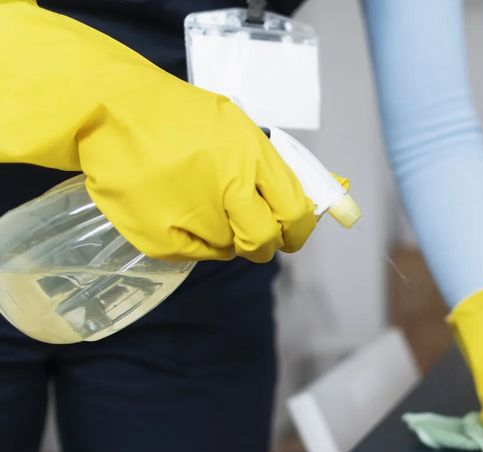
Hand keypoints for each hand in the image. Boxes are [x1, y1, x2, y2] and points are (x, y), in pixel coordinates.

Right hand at [1, 1, 314, 261]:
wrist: (108, 109)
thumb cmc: (178, 117)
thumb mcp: (236, 127)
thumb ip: (272, 167)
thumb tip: (318, 200)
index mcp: (251, 156)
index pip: (296, 213)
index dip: (299, 230)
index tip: (293, 233)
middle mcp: (227, 187)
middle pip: (265, 241)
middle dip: (265, 243)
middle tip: (253, 234)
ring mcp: (192, 215)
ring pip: (229, 250)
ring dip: (224, 236)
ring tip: (198, 204)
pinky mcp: (161, 237)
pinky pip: (195, 254)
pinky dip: (192, 240)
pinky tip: (175, 210)